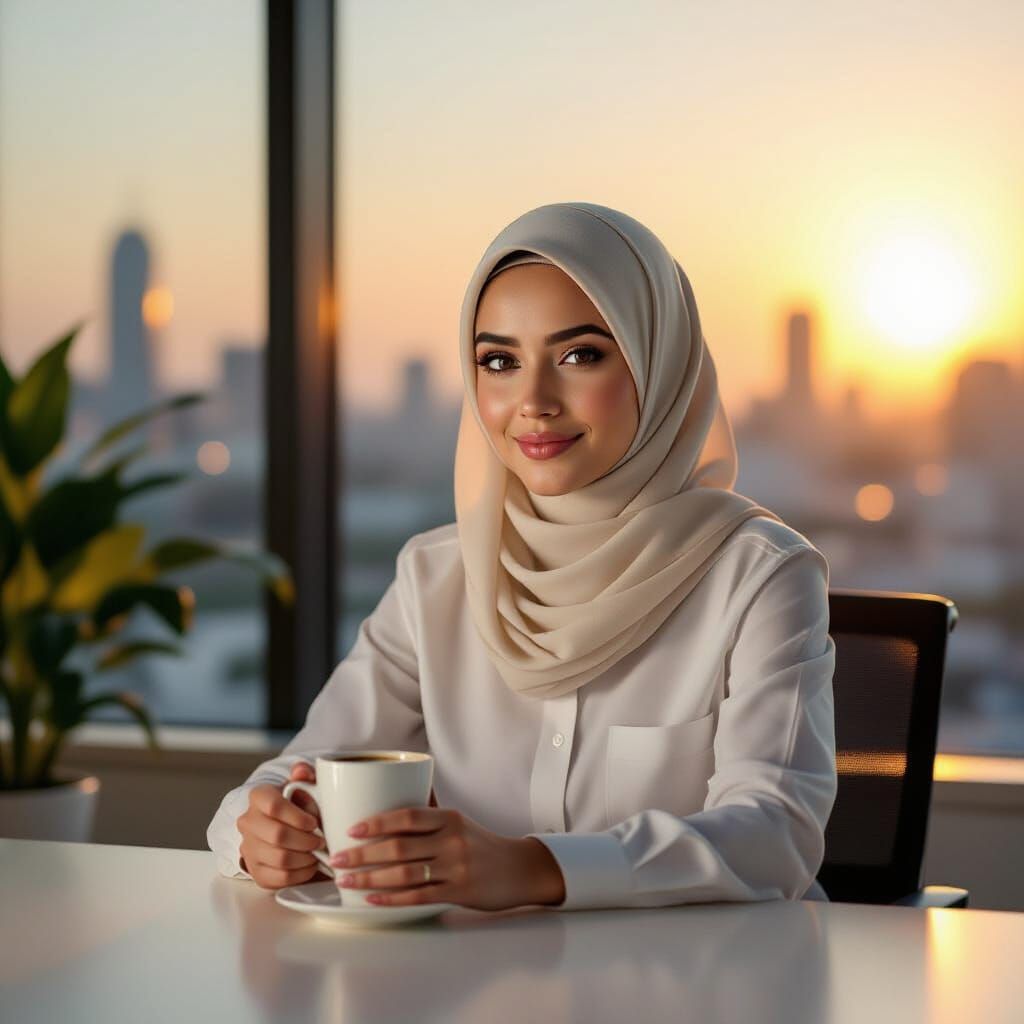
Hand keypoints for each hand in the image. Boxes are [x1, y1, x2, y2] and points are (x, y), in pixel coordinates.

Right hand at [236, 761, 328, 889]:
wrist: (286, 828)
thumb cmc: (299, 804)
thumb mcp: (304, 785)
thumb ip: (305, 775)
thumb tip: (301, 771)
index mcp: (258, 796)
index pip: (273, 805)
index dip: (297, 816)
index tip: (314, 822)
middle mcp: (248, 822)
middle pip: (278, 835)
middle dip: (306, 840)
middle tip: (321, 840)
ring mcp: (248, 848)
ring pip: (280, 858)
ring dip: (306, 857)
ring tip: (318, 852)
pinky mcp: (256, 872)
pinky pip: (280, 878)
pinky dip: (301, 873)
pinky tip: (310, 865)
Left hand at [326, 806, 565, 911]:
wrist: (520, 869)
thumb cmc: (482, 844)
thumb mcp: (459, 821)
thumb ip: (430, 812)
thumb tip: (396, 788)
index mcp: (449, 818)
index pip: (407, 816)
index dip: (377, 822)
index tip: (351, 829)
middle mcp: (451, 840)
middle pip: (399, 847)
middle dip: (362, 854)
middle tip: (336, 859)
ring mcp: (455, 867)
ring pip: (404, 874)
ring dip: (369, 878)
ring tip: (345, 881)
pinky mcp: (459, 892)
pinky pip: (418, 897)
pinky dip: (392, 899)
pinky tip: (372, 900)